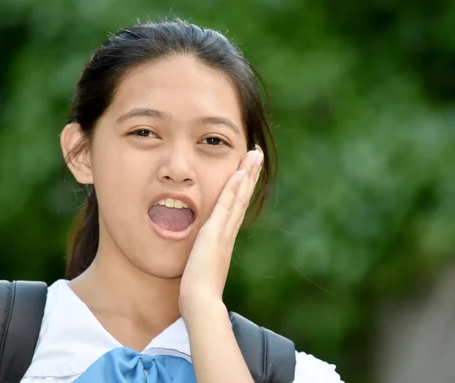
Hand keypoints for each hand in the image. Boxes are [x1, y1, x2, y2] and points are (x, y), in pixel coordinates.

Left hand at [179, 148, 263, 316]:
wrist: (200, 302)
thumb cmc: (198, 289)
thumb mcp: (202, 265)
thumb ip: (204, 255)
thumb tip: (202, 253)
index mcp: (225, 237)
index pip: (236, 206)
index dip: (243, 187)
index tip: (247, 170)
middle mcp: (228, 232)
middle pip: (243, 197)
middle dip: (250, 174)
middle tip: (257, 153)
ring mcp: (224, 231)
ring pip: (239, 197)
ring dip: (247, 174)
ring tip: (254, 153)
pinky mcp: (215, 233)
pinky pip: (226, 206)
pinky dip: (233, 189)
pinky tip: (239, 173)